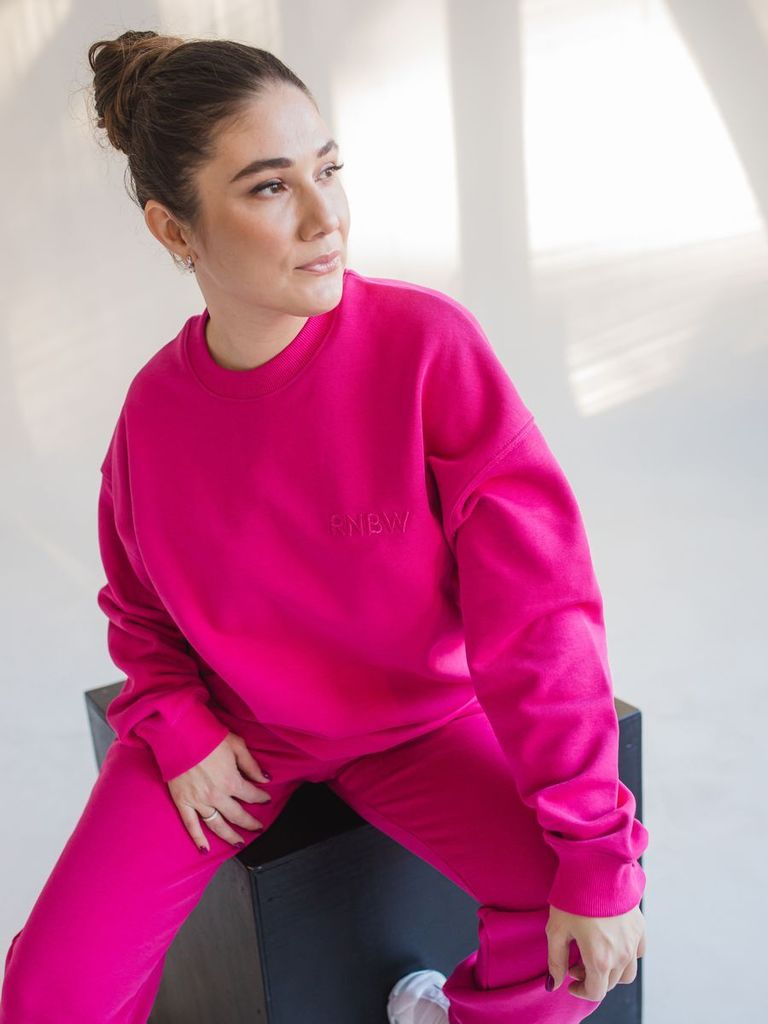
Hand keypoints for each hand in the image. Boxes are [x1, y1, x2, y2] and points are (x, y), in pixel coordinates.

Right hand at [167, 732, 272, 851]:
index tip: (265, 798)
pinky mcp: (182, 802)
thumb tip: (265, 779)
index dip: (261, 797)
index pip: (251, 795)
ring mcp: (198, 801)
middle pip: (237, 815)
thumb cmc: (208, 736)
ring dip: (229, 836)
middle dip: (250, 822)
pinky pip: (191, 825)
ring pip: (217, 825)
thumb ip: (251, 765)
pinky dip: (198, 839)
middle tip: (258, 828)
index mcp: (231, 781)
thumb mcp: (236, 745)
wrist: (179, 734)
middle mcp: (216, 795)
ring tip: (239, 844)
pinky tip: (206, 849)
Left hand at [545, 902, 645, 1001]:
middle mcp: (621, 955)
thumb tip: (554, 984)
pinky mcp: (640, 928)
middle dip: (591, 978)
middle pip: (609, 983)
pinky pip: (637, 953)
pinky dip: (626, 956)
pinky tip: (611, 943)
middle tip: (574, 961)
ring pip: (627, 973)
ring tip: (594, 954)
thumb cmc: (573, 897)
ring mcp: (633, 942)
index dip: (580, 991)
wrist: (596, 867)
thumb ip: (555, 961)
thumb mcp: (556, 929)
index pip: (595, 992)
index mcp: (600, 959)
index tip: (570, 982)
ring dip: (611, 972)